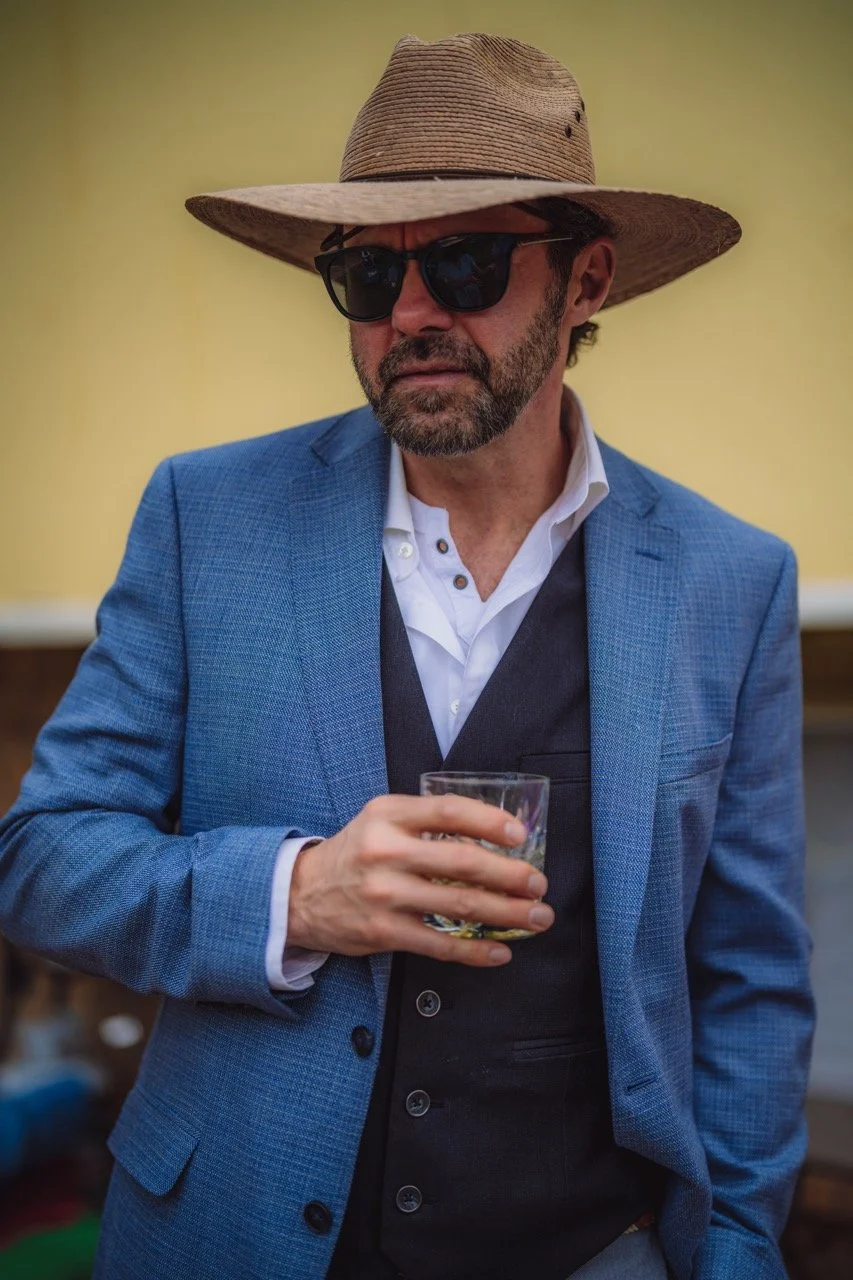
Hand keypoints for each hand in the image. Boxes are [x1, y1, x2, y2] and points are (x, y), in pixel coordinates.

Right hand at [287, 794, 553, 966]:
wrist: (301, 893)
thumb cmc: (356, 852)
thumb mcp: (382, 819)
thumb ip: (427, 820)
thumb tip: (493, 832)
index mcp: (390, 815)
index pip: (448, 812)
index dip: (489, 822)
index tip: (520, 835)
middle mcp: (387, 851)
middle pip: (463, 862)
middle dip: (511, 876)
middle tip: (539, 885)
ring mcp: (385, 894)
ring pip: (459, 905)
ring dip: (507, 914)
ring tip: (536, 917)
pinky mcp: (382, 931)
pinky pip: (439, 944)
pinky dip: (476, 951)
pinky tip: (501, 951)